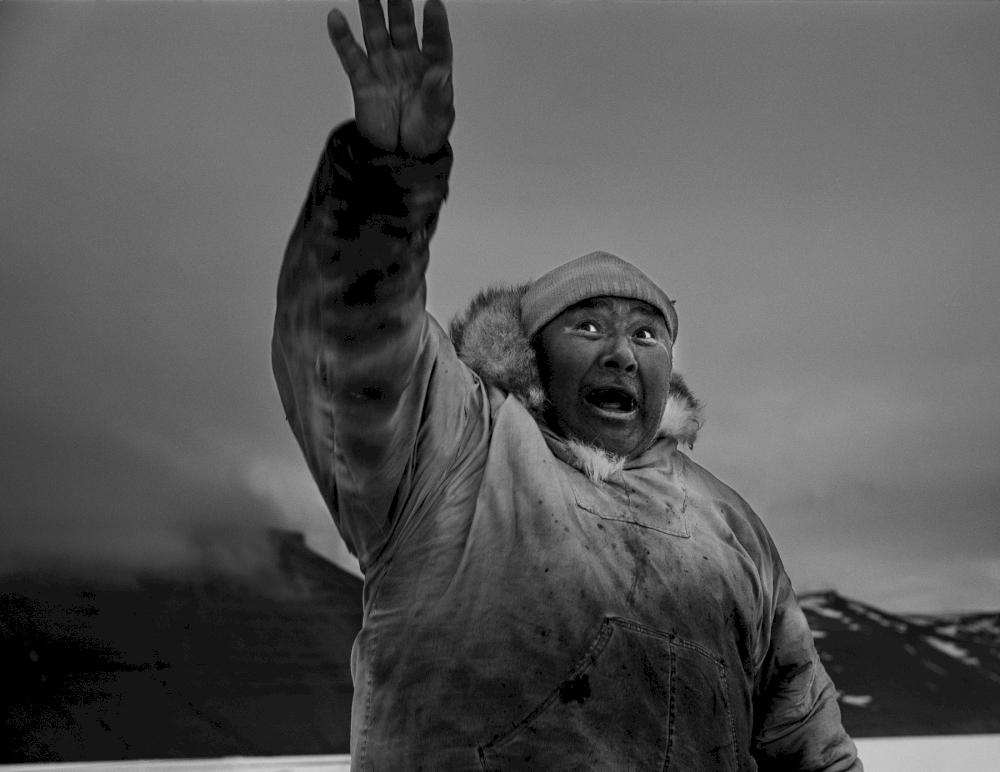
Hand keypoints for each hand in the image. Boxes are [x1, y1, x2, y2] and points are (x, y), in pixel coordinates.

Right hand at [327, 0, 453, 156]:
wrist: (399, 156)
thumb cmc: (425, 133)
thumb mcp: (439, 119)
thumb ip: (439, 95)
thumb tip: (440, 74)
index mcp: (431, 67)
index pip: (435, 40)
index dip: (435, 23)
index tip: (433, 4)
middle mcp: (407, 60)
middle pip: (403, 24)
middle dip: (399, 2)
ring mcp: (383, 66)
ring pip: (376, 31)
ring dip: (371, 9)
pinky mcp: (363, 79)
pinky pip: (351, 55)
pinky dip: (342, 37)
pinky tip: (336, 18)